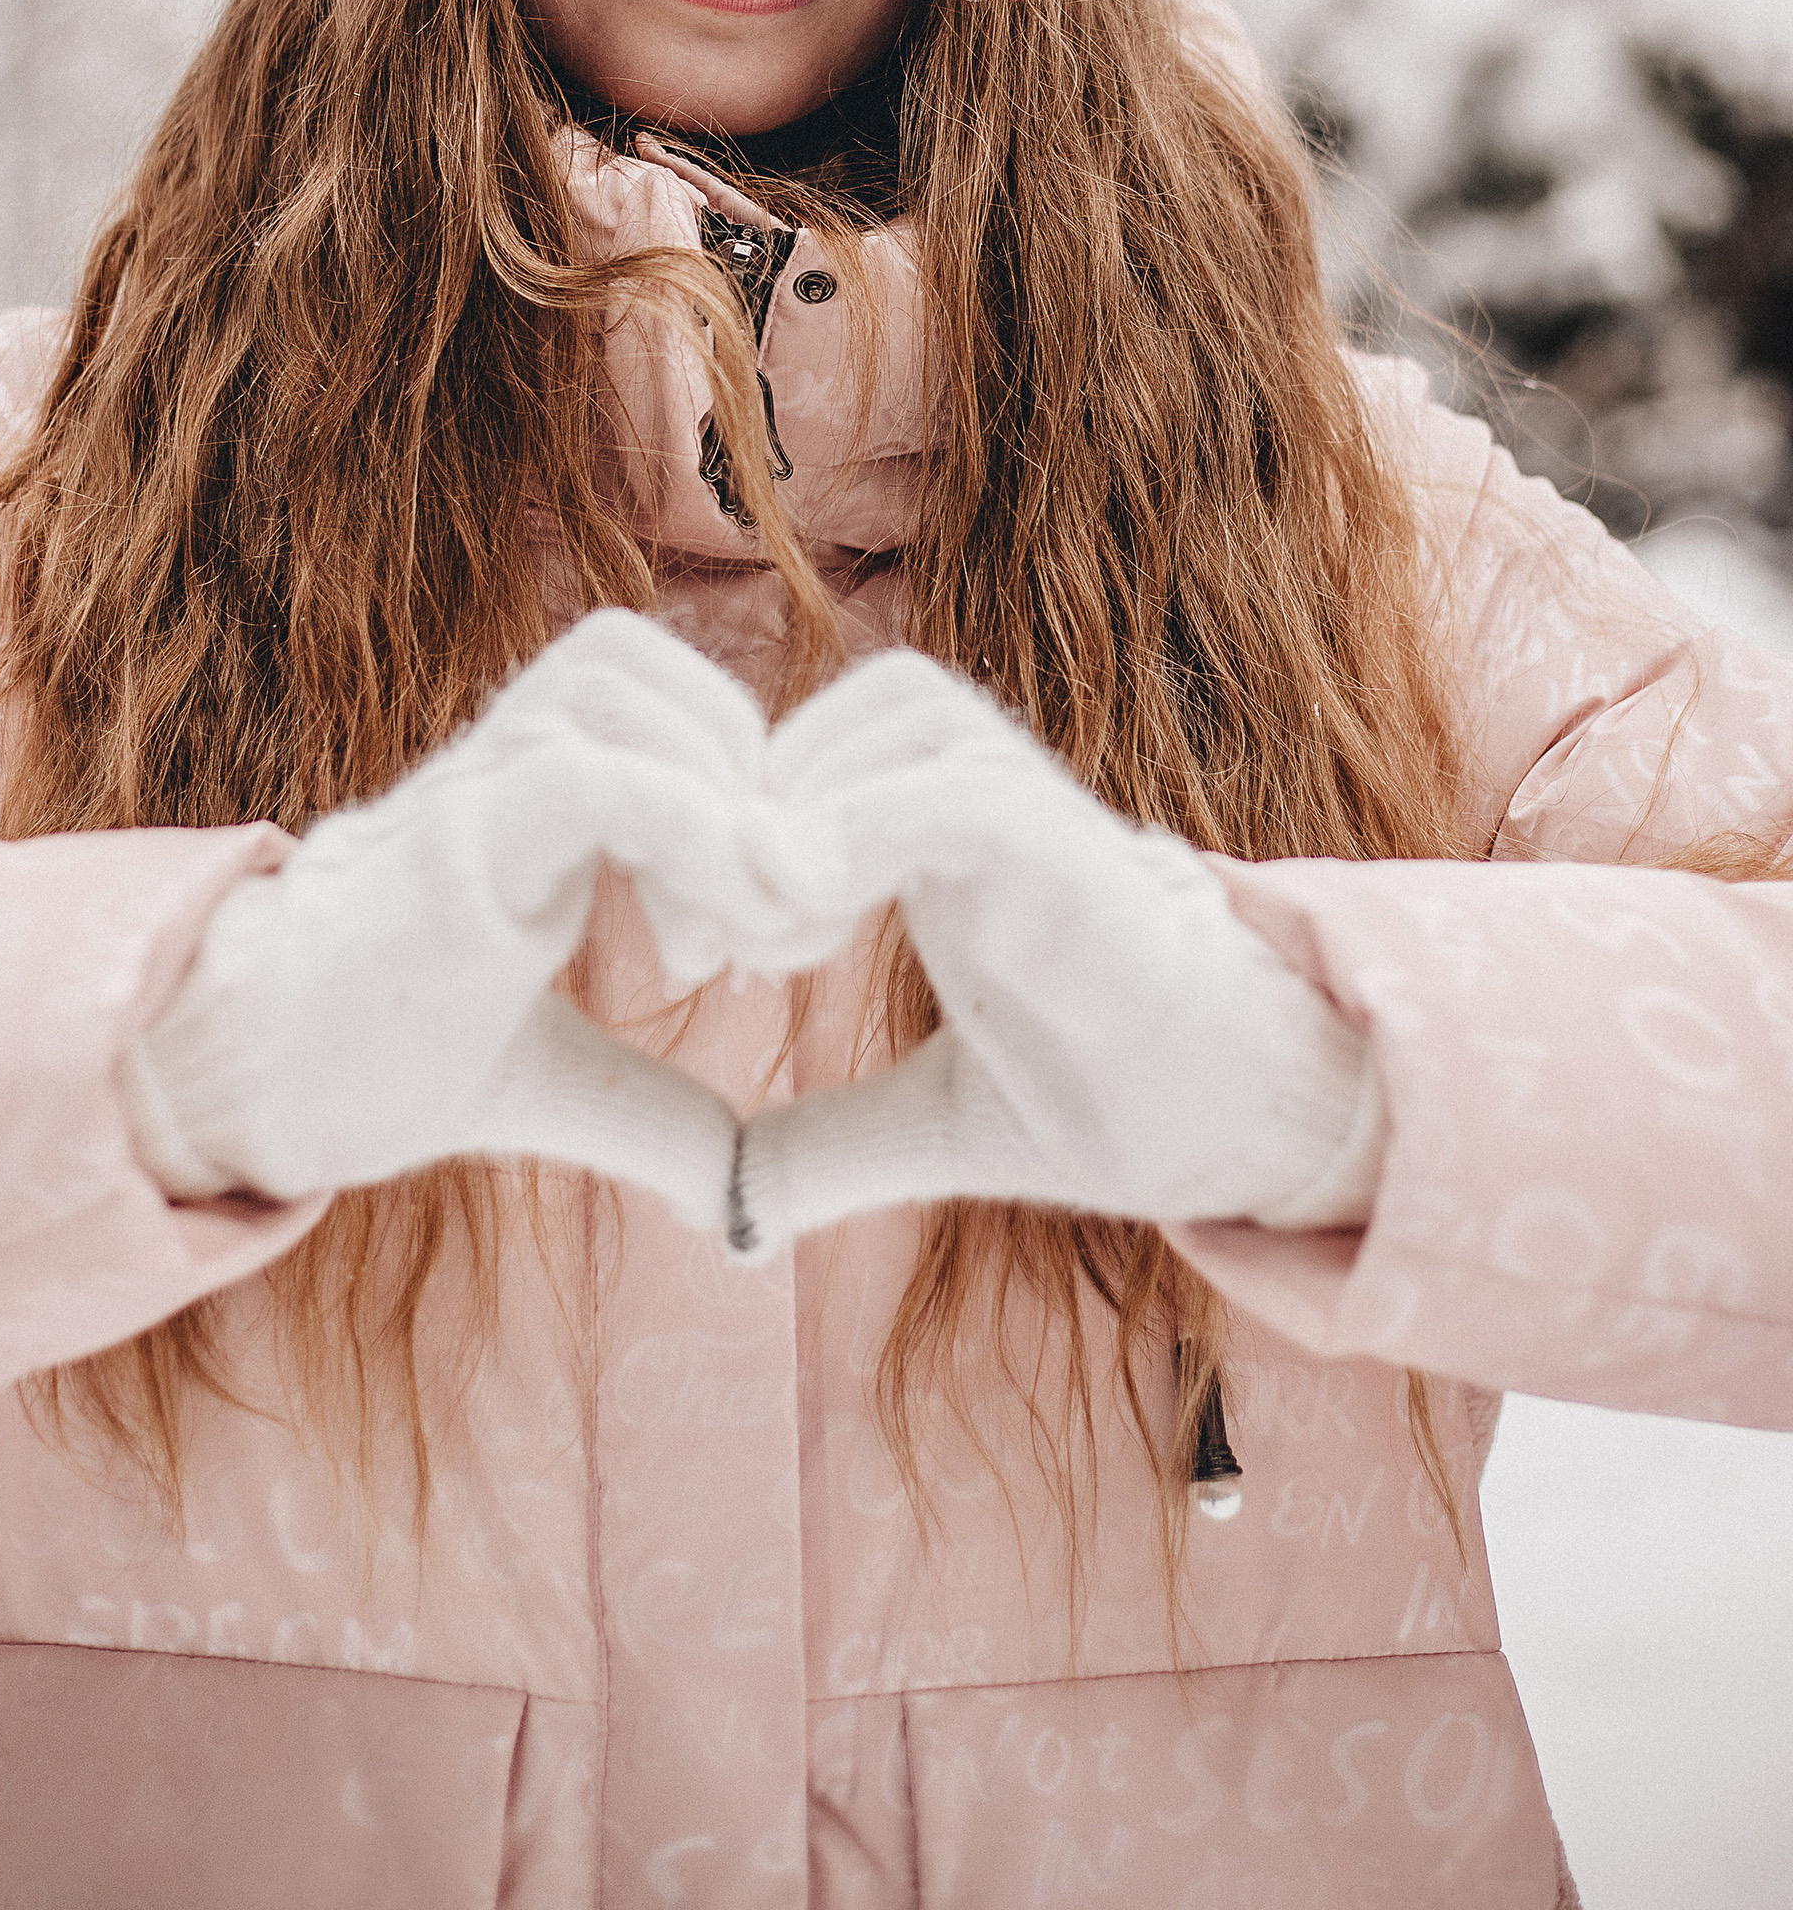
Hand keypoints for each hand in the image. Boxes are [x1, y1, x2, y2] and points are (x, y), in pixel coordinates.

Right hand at [121, 611, 818, 1219]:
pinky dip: (683, 834)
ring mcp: (467, 786)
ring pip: (624, 695)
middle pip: (649, 665)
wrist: (239, 1081)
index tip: (762, 927)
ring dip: (713, 809)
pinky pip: (592, 779)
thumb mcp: (549, 1078)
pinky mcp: (449, 839)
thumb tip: (738, 1193)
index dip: (738, 778)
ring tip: (705, 951)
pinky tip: (696, 951)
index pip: (661, 693)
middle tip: (753, 932)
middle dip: (740, 778)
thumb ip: (651, 1111)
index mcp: (530, 783)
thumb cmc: (375, 1055)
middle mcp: (499, 756)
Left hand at [729, 650, 1378, 1257]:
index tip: (686, 951)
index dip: (717, 825)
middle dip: (735, 815)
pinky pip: (952, 793)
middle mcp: (978, 792)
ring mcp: (1032, 810)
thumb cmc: (1103, 1092)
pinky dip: (862, 830)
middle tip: (709, 947)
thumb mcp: (931, 1124)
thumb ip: (825, 1145)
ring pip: (885, 720)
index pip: (796, 750)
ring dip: (794, 818)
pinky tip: (805, 922)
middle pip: (820, 713)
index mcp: (933, 832)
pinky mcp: (1072, 851)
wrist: (1238, 1120)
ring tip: (770, 947)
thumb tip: (729, 1210)